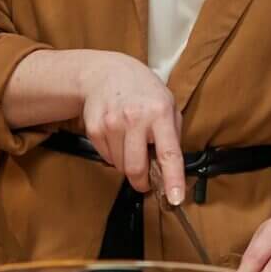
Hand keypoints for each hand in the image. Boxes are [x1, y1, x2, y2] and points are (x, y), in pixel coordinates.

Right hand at [79, 53, 184, 201]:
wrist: (105, 73)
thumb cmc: (143, 91)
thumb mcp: (168, 103)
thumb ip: (172, 134)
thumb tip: (172, 168)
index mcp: (160, 113)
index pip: (169, 153)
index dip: (173, 179)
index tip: (175, 198)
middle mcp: (135, 118)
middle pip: (136, 168)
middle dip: (142, 182)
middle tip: (146, 181)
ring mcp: (112, 124)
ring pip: (120, 166)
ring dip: (127, 164)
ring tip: (131, 143)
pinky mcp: (95, 129)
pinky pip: (107, 158)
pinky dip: (114, 155)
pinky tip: (117, 136)